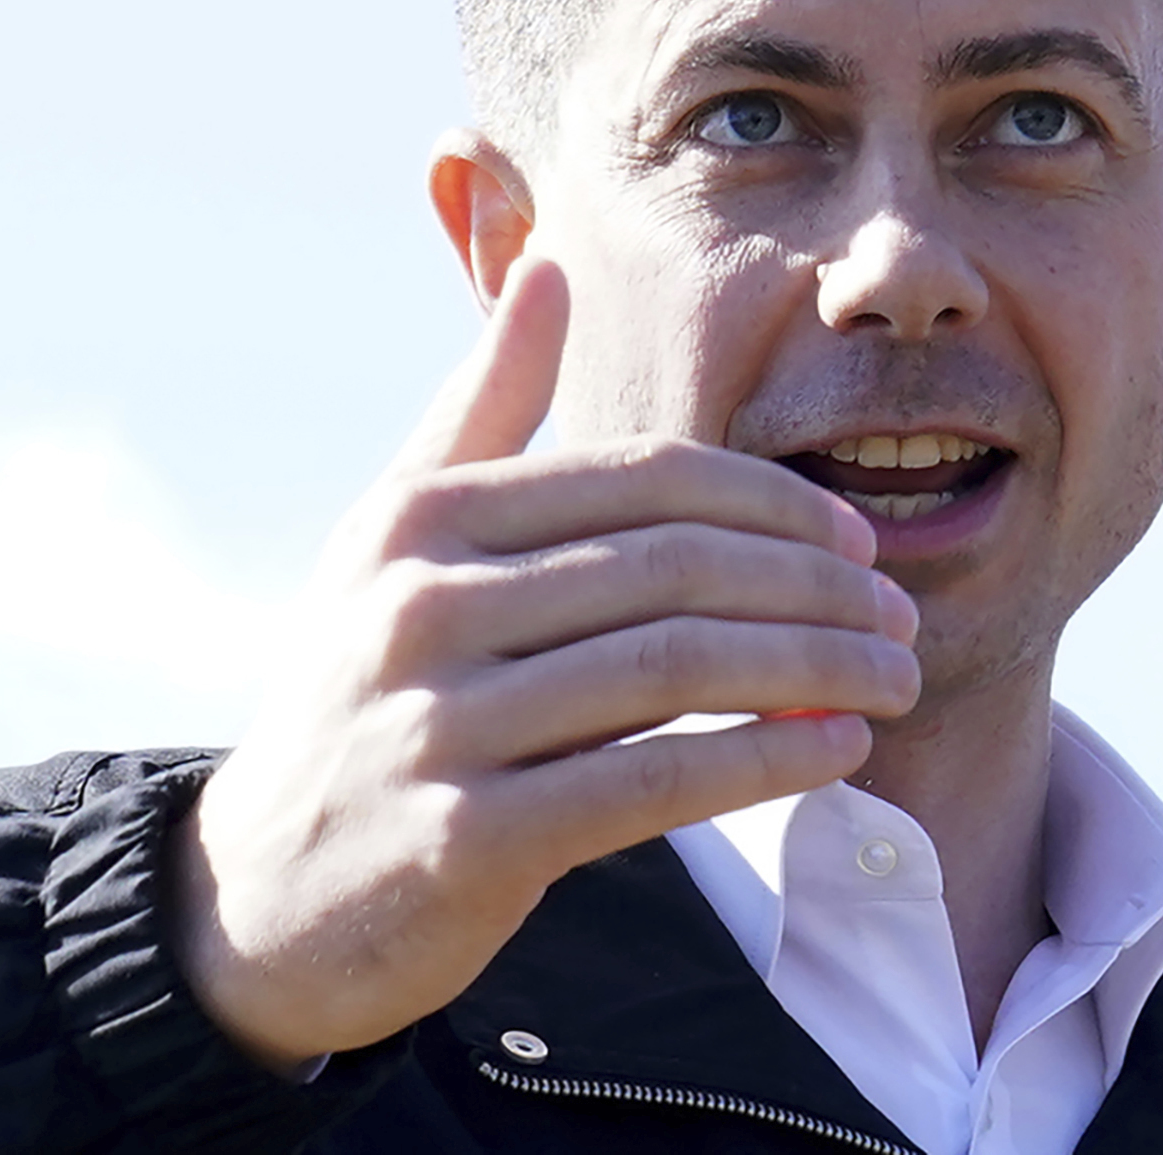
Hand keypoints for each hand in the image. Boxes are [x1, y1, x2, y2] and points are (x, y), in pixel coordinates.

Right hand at [168, 259, 918, 1070]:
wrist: (262, 895)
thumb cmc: (362, 689)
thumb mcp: (393, 538)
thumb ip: (482, 407)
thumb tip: (549, 268)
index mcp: (420, 519)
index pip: (645, 481)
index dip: (773, 502)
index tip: (856, 538)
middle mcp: (419, 605)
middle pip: (675, 569)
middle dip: (816, 587)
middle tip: (900, 615)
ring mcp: (437, 723)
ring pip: (676, 669)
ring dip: (815, 669)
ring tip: (896, 678)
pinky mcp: (465, 838)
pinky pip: (652, 782)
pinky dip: (762, 759)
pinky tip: (835, 749)